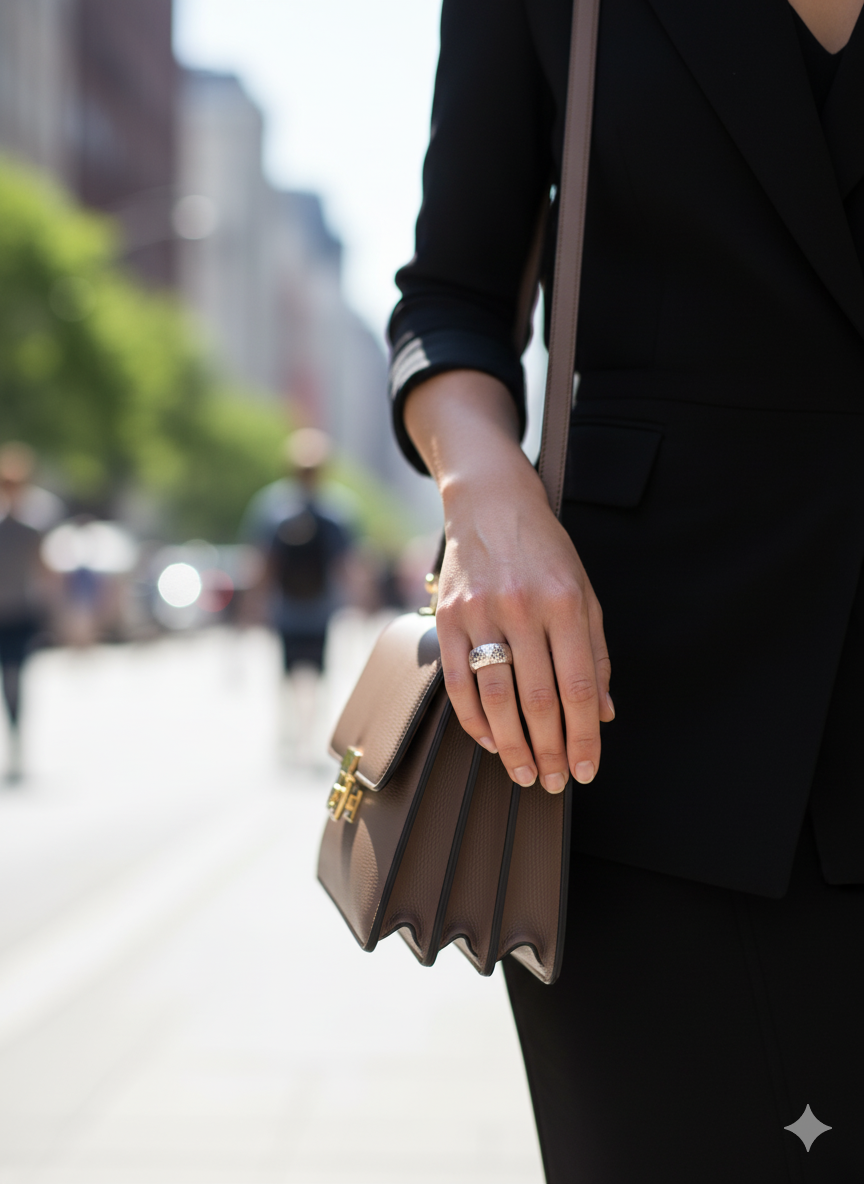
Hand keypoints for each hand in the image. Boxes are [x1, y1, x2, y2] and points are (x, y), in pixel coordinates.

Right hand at [405, 370, 613, 792]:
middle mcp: (523, 607)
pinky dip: (473, 720)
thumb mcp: (584, 591)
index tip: (588, 768)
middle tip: (556, 782)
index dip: (585, 735)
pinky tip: (489, 741)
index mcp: (566, 602)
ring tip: (525, 774)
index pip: (579, 686)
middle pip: (538, 699)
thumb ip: (596, 652)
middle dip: (550, 750)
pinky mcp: (447, 618)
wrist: (490, 502)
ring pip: (495, 697)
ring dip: (511, 745)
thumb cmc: (544, 551)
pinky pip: (458, 682)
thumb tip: (604, 713)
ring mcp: (480, 613)